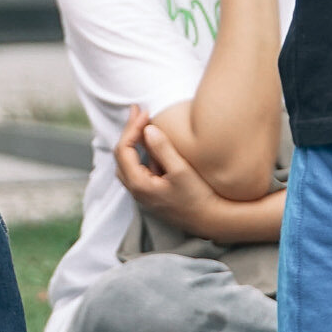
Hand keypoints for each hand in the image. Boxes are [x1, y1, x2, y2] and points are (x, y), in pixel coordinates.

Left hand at [112, 105, 221, 239]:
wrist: (210, 220)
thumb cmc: (197, 197)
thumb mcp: (181, 170)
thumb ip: (163, 148)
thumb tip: (147, 128)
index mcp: (139, 184)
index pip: (124, 149)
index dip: (132, 128)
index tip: (145, 113)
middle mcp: (136, 190)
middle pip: (121, 155)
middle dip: (129, 131)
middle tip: (138, 111)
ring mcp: (143, 193)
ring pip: (128, 162)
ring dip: (134, 142)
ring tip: (142, 122)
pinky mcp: (151, 193)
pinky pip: (139, 169)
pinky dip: (142, 153)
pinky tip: (153, 142)